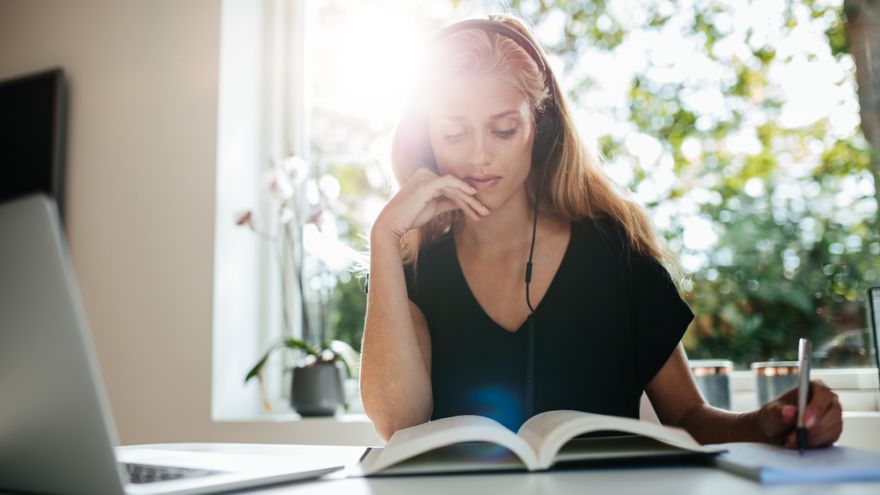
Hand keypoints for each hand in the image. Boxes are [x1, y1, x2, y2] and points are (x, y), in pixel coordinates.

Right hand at [372, 168, 489, 240]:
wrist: (392, 224)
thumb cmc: (410, 216)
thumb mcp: (433, 208)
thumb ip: (447, 202)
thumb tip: (461, 202)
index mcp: (426, 178)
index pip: (451, 188)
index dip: (467, 200)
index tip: (480, 212)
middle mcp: (425, 173)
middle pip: (455, 187)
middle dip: (472, 201)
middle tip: (486, 212)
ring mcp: (425, 177)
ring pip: (454, 187)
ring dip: (470, 201)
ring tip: (483, 212)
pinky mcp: (426, 183)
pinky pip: (449, 182)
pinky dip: (462, 187)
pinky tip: (473, 194)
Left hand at [754, 379, 842, 448]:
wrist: (776, 431)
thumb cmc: (774, 416)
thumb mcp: (771, 413)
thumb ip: (779, 412)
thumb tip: (790, 412)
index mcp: (814, 388)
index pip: (823, 394)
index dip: (816, 408)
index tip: (805, 422)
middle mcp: (827, 401)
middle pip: (833, 412)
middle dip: (814, 428)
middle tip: (796, 437)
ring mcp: (833, 417)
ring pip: (833, 428)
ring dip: (812, 438)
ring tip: (792, 441)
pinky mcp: (832, 432)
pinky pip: (830, 439)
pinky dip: (815, 444)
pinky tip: (801, 444)